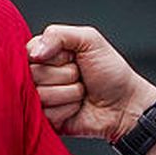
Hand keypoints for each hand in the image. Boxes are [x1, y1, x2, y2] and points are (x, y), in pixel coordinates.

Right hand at [26, 25, 155, 141]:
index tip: (71, 57)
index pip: (29, 53)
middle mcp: (40, 75)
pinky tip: (77, 107)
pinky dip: (67, 110)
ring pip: (40, 95)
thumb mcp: (89, 40)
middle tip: (80, 76)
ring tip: (81, 92)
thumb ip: (58, 34)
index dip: (53, 57)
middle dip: (64, 75)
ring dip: (69, 94)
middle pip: (34, 75)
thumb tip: (34, 52)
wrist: (125, 104)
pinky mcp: (46, 120)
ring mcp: (42, 99)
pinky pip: (46, 115)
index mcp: (47, 53)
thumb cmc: (111, 72)